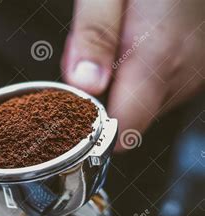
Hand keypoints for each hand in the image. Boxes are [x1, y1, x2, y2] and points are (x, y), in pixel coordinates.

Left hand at [61, 0, 203, 150]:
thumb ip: (95, 36)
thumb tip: (84, 83)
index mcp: (157, 55)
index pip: (124, 128)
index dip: (93, 127)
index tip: (74, 109)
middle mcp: (181, 71)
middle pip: (126, 116)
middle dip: (97, 95)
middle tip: (90, 53)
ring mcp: (191, 71)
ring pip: (140, 104)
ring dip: (115, 83)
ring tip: (114, 41)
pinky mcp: (193, 68)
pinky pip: (156, 89)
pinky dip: (134, 75)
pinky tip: (131, 44)